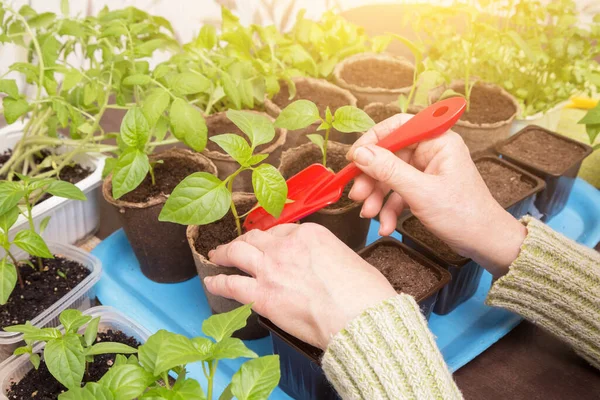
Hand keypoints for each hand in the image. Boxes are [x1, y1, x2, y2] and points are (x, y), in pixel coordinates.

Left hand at [204, 223, 396, 349]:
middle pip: (256, 237)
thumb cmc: (364, 293)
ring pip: (237, 252)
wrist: (359, 317)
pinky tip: (212, 282)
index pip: (283, 231)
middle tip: (237, 245)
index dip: (273, 238)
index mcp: (311, 234)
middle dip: (244, 240)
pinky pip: (231, 284)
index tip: (270, 244)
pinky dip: (218, 282)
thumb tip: (324, 267)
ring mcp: (271, 269)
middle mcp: (286, 246)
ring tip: (216, 256)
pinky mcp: (262, 296)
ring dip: (223, 253)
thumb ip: (328, 257)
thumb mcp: (350, 259)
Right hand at [347, 114, 525, 276]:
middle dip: (371, 178)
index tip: (354, 157)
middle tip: (358, 195)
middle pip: (389, 155)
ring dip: (376, 196)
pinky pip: (397, 192)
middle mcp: (431, 151)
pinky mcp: (423, 189)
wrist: (484, 243)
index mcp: (438, 141)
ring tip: (370, 214)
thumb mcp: (421, 192)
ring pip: (389, 176)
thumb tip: (360, 153)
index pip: (398, 126)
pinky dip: (388, 208)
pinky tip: (385, 225)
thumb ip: (389, 171)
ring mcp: (426, 171)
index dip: (373, 140)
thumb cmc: (465, 215)